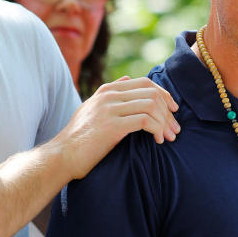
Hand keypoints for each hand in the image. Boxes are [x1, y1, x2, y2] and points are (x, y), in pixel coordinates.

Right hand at [47, 76, 179, 180]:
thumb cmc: (80, 138)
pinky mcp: (112, 126)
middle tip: (175, 128)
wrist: (61, 156)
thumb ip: (109, 94)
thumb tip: (127, 80)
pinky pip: (145, 121)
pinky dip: (157, 129)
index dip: (164, 95)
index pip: (145, 83)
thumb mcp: (92, 109)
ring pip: (151, 105)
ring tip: (170, 136)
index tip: (173, 110)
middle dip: (168, 111)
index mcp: (107, 90)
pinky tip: (158, 140)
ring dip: (165, 122)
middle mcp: (109, 95)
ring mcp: (110, 109)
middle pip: (151, 93)